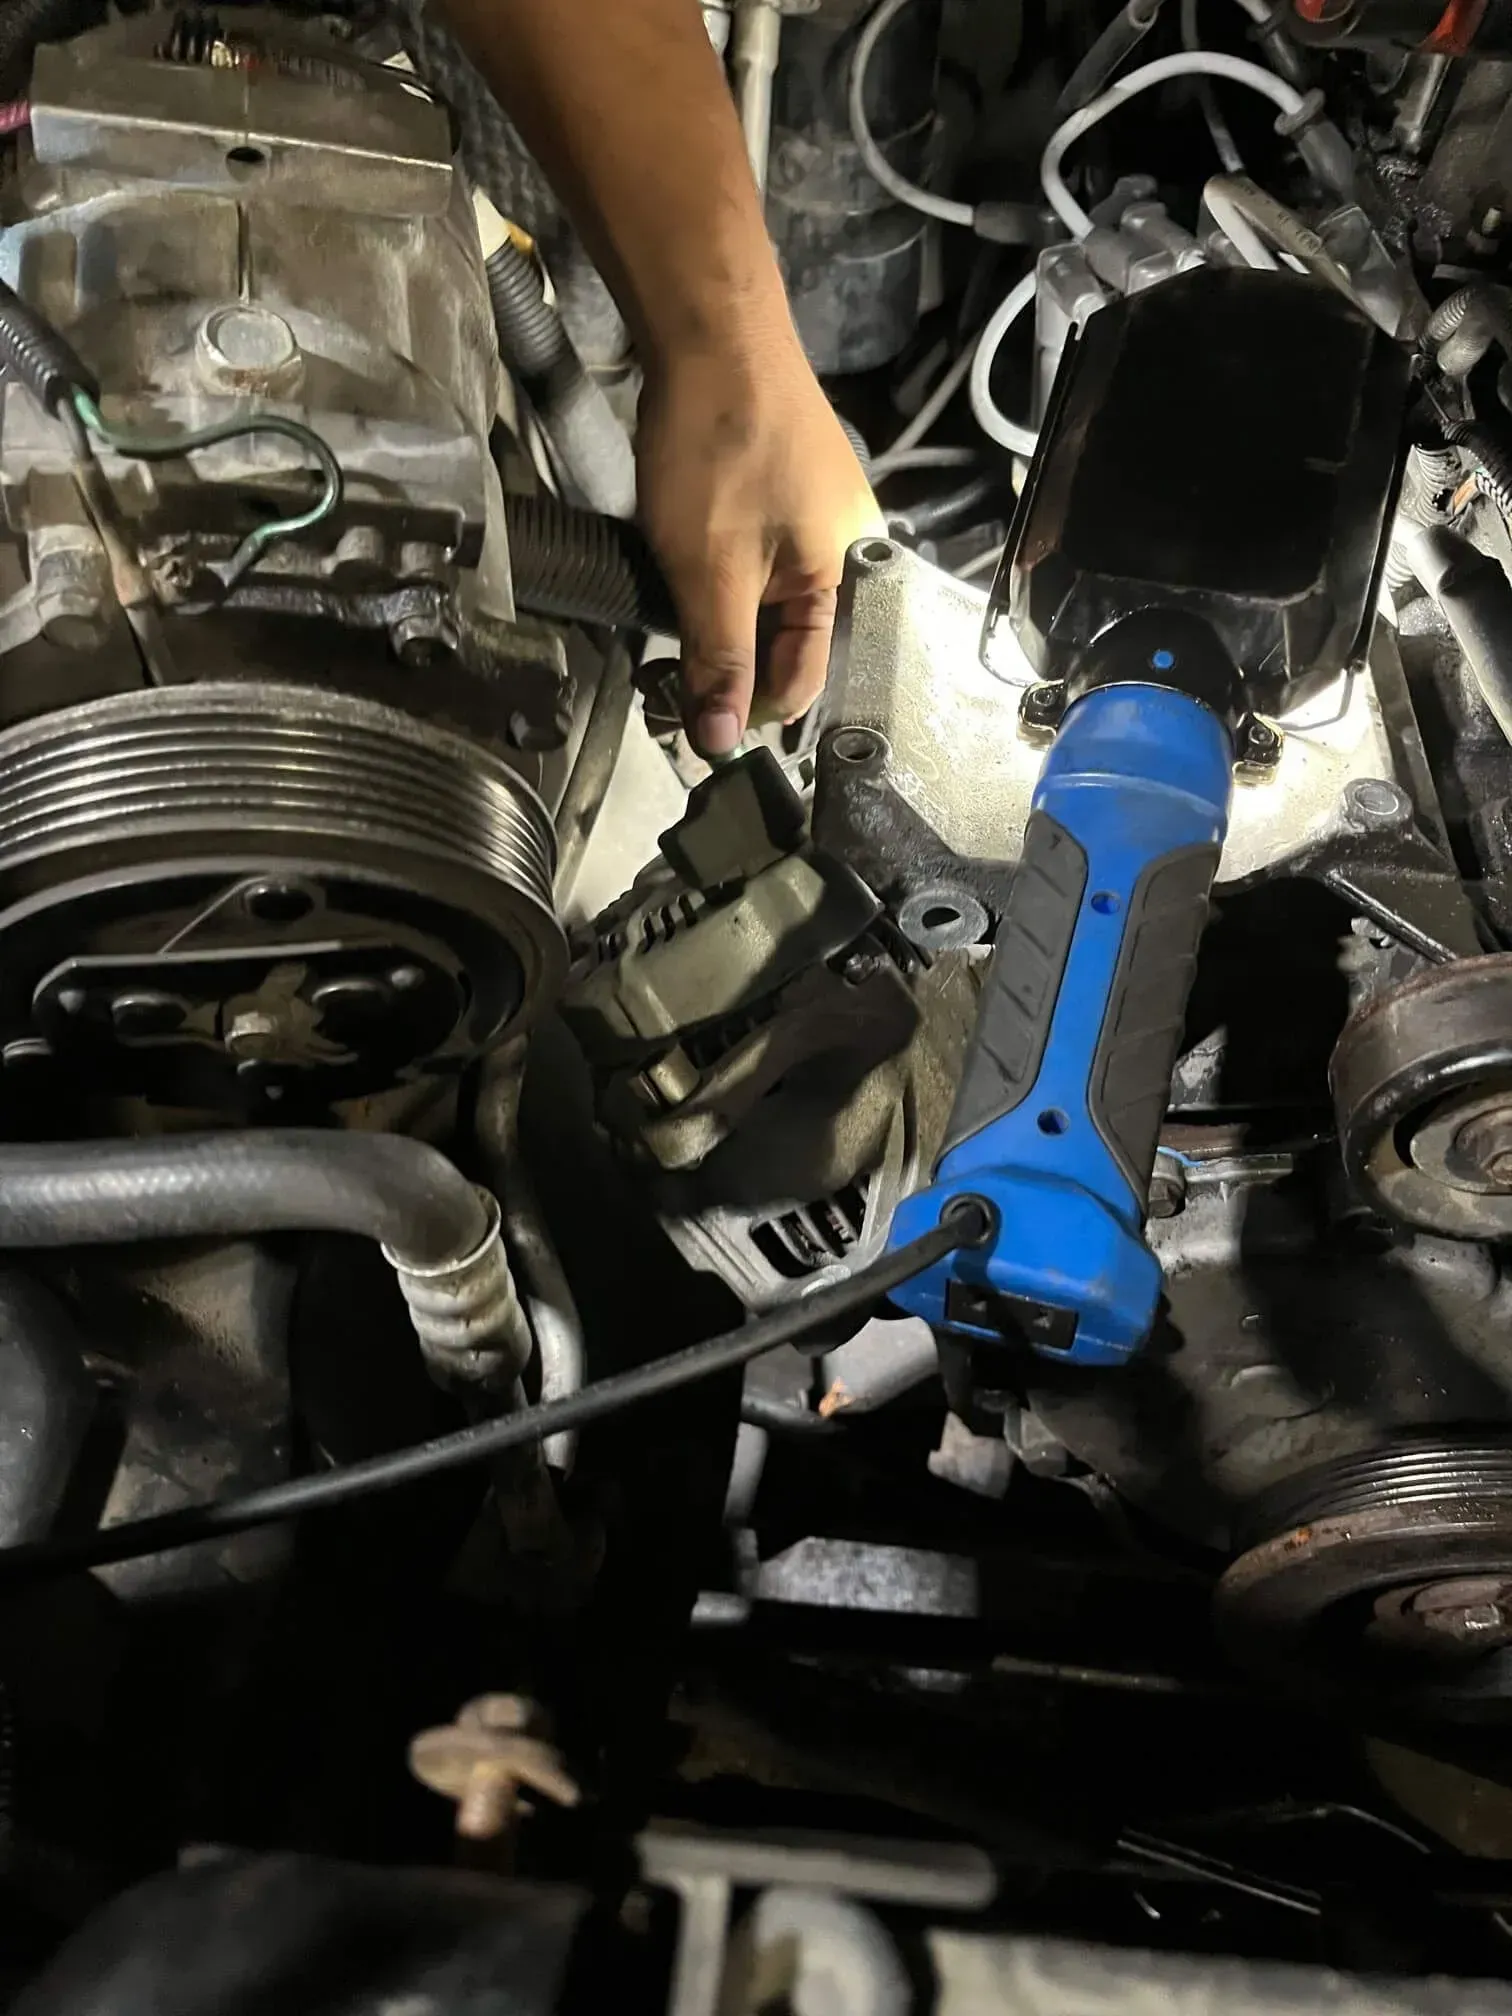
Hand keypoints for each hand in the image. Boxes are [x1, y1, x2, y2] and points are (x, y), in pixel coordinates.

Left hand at [636, 327, 881, 757]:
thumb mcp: (711, 573)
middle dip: (732, 670)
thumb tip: (721, 743)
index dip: (746, 711)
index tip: (690, 726)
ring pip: (772, 607)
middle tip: (669, 685)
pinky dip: (724, 586)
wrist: (712, 331)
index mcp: (848, 579)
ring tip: (672, 633)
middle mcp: (849, 553)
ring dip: (722, 629)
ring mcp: (820, 520)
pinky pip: (763, 567)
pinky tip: (687, 579)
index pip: (804, 681)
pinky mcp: (789, 496)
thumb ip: (720, 661)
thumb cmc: (720, 448)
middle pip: (791, 646)